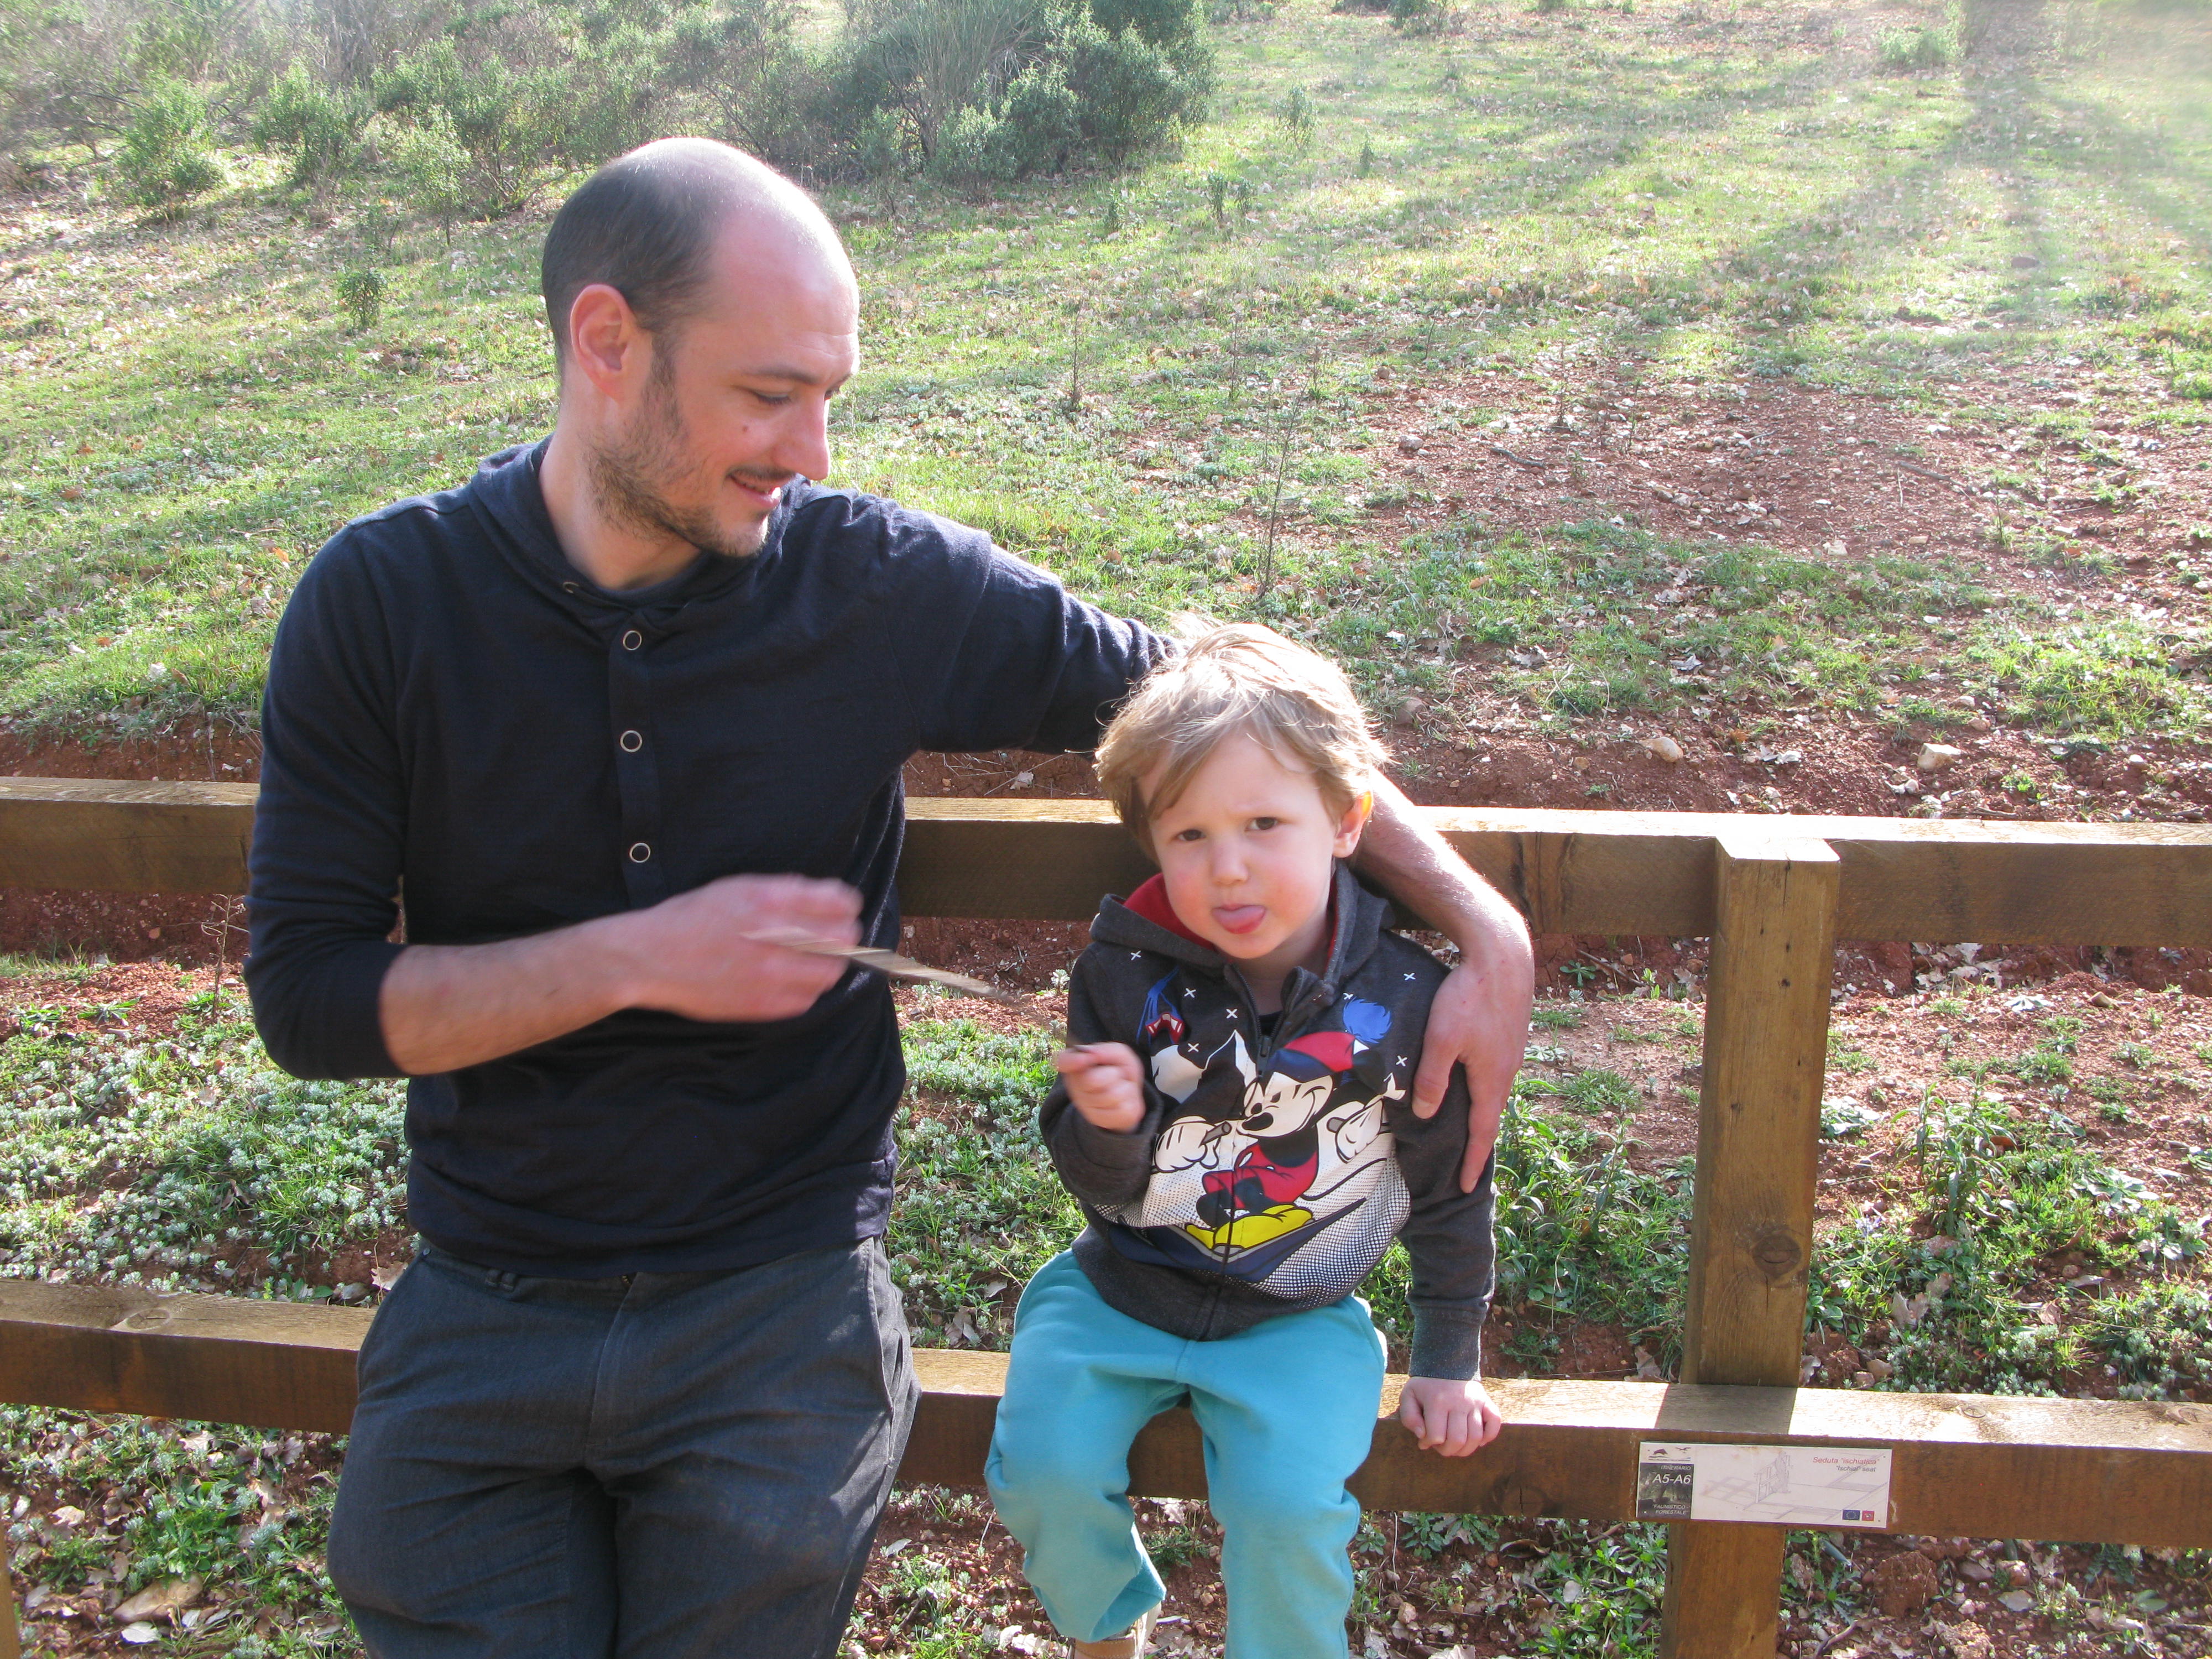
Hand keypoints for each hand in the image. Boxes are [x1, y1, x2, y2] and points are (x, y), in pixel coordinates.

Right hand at [616, 873, 863, 1023]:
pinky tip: (796, 980)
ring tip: (821, 960)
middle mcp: (774, 936)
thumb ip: (781, 891)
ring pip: (830, 972)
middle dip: (846, 934)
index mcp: (768, 900)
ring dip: (832, 964)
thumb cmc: (691, 917)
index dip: (847, 904)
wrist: (651, 958)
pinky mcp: (761, 1004)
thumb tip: (824, 898)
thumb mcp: (736, 887)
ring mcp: (770, 973)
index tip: (846, 907)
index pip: (836, 901)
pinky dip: (809, 989)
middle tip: (841, 935)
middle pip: (841, 939)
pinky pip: (806, 1000)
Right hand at [1054, 1042, 1146, 1132]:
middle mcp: (1075, 1088)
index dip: (1072, 1060)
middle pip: (1091, 1079)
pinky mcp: (1101, 1120)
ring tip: (1121, 1087)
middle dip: (1112, 1074)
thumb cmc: (1120, 1072)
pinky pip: (1123, 1109)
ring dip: (1125, 1088)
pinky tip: (1123, 1101)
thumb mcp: (1120, 1055)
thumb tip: (1093, 1054)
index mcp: (1076, 1067)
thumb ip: (1108, 1050)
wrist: (1127, 1098)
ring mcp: (1086, 1107)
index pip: (1064, 1061)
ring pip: (1113, 1095)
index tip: (1084, 1059)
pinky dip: (1130, 1101)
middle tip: (1115, 1074)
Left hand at [1399, 1375, 1500, 1457]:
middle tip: (1440, 1446)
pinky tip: (1477, 1440)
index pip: (1437, 1436)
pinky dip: (1489, 1436)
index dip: (1428, 1444)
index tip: (1424, 1441)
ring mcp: (1475, 1402)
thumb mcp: (1408, 1396)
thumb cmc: (1425, 1385)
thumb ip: (1409, 1417)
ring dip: (1465, 1449)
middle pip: (1458, 1440)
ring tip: (1455, 1446)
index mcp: (1437, 1401)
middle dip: (1447, 1450)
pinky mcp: (1486, 1401)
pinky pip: (1495, 1422)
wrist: (1446, 1362)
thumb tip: (1422, 1436)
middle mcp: (1458, 1402)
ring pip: (1476, 1437)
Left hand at [1412, 955, 1534, 1192]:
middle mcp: (1507, 1071)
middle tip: (1467, 1166)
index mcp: (1492, 1079)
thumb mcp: (1442, 1039)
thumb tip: (1427, 1113)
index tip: (1468, 1188)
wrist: (1502, 956)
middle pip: (1491, 1115)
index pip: (1483, 1132)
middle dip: (1479, 1143)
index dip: (1474, 1161)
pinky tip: (1471, 1084)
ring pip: (1492, 1092)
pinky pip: (1493, 1073)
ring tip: (1467, 1131)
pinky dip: (1482, 1090)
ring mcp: (1510, 1053)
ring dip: (1481, 1115)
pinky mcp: (1508, 1036)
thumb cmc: (1469, 996)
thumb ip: (1433, 1078)